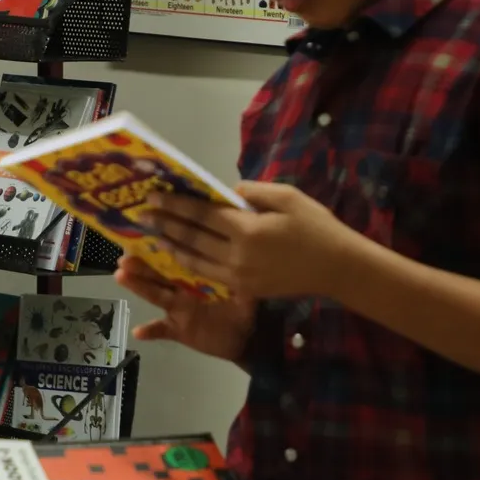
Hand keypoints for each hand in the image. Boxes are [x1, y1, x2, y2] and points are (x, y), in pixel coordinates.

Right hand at [114, 260, 257, 363]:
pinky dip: (150, 331)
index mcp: (196, 276)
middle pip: (158, 274)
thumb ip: (241, 274)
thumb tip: (242, 254)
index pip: (177, 257)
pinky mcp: (178, 330)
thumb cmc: (244, 309)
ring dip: (138, 286)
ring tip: (120, 276)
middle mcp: (182, 289)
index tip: (146, 232)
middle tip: (123, 254)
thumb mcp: (245, 288)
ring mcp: (178, 309)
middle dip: (140, 264)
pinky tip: (138, 331)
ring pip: (155, 295)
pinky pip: (161, 330)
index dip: (162, 246)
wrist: (245, 338)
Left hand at [144, 181, 368, 302]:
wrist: (336, 267)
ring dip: (171, 247)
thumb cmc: (315, 226)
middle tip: (143, 215)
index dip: (175, 205)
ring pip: (195, 260)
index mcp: (247, 229)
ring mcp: (238, 275)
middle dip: (165, 225)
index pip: (201, 214)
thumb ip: (253, 192)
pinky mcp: (244, 288)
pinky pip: (208, 274)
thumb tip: (227, 191)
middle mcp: (236, 255)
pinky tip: (180, 255)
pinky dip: (190, 263)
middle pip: (192, 237)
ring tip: (154, 236)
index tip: (153, 197)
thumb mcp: (287, 197)